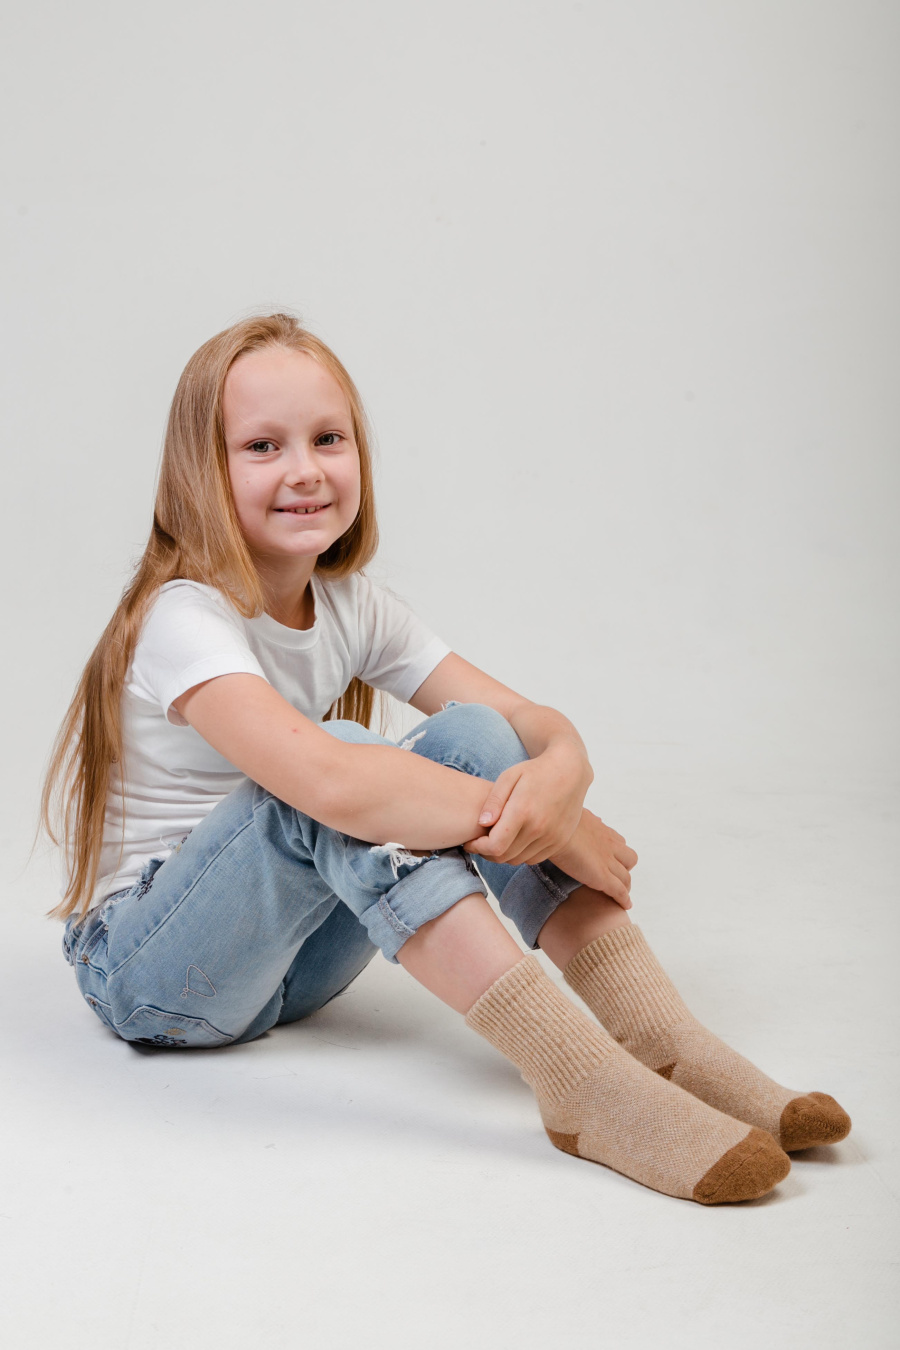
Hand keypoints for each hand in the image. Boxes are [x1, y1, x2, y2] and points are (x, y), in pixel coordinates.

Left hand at [462, 748, 588, 866]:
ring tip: (497, 840)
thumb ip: (494, 801)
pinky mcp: (560, 842)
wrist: (570, 771)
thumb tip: (481, 823)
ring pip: (518, 860)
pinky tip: (515, 840)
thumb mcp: (509, 776)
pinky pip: (533, 859)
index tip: (471, 842)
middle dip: (487, 853)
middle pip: (504, 856)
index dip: (478, 848)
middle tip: (480, 842)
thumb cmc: (535, 771)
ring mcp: (552, 837)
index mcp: (523, 811)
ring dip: (503, 855)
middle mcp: (539, 828)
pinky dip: (520, 854)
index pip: (495, 846)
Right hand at [549, 809, 638, 909]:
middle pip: (629, 858)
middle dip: (623, 868)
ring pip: (626, 877)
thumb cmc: (554, 821)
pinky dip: (624, 899)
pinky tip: (625, 906)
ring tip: (620, 895)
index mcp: (599, 829)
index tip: (609, 859)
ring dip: (624, 885)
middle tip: (613, 876)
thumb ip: (572, 819)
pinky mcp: (602, 876)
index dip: (616, 852)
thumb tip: (570, 817)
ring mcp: (607, 861)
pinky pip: (619, 891)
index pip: (617, 841)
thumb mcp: (566, 815)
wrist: (553, 829)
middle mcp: (608, 844)